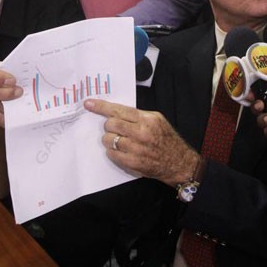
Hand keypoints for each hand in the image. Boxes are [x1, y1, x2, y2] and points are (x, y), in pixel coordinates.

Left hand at [85, 98, 199, 186]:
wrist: (178, 162)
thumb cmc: (167, 139)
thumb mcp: (157, 120)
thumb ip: (138, 115)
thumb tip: (116, 112)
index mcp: (147, 119)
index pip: (119, 110)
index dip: (101, 107)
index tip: (89, 104)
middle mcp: (141, 133)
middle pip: (111, 124)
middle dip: (109, 126)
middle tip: (115, 129)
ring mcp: (135, 149)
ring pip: (108, 140)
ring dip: (110, 140)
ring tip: (121, 141)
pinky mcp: (132, 163)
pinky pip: (111, 154)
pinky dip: (113, 151)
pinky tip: (123, 151)